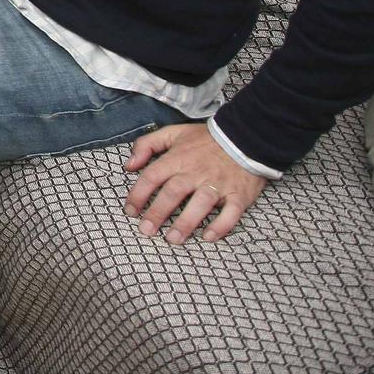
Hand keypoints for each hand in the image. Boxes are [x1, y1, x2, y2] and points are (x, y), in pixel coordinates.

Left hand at [123, 123, 267, 243]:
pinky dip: (221, 226)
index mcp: (177, 158)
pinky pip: (231, 213)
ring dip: (186, 223)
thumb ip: (146, 145)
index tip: (130, 211)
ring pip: (200, 204)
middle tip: (146, 230)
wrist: (245, 136)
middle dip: (158, 213)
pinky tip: (208, 237)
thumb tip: (129, 165)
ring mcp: (219, 184)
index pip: (152, 177)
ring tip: (173, 239)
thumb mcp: (172, 133)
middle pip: (173, 193)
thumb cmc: (205, 139)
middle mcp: (196, 172)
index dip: (138, 194)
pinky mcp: (239, 194)